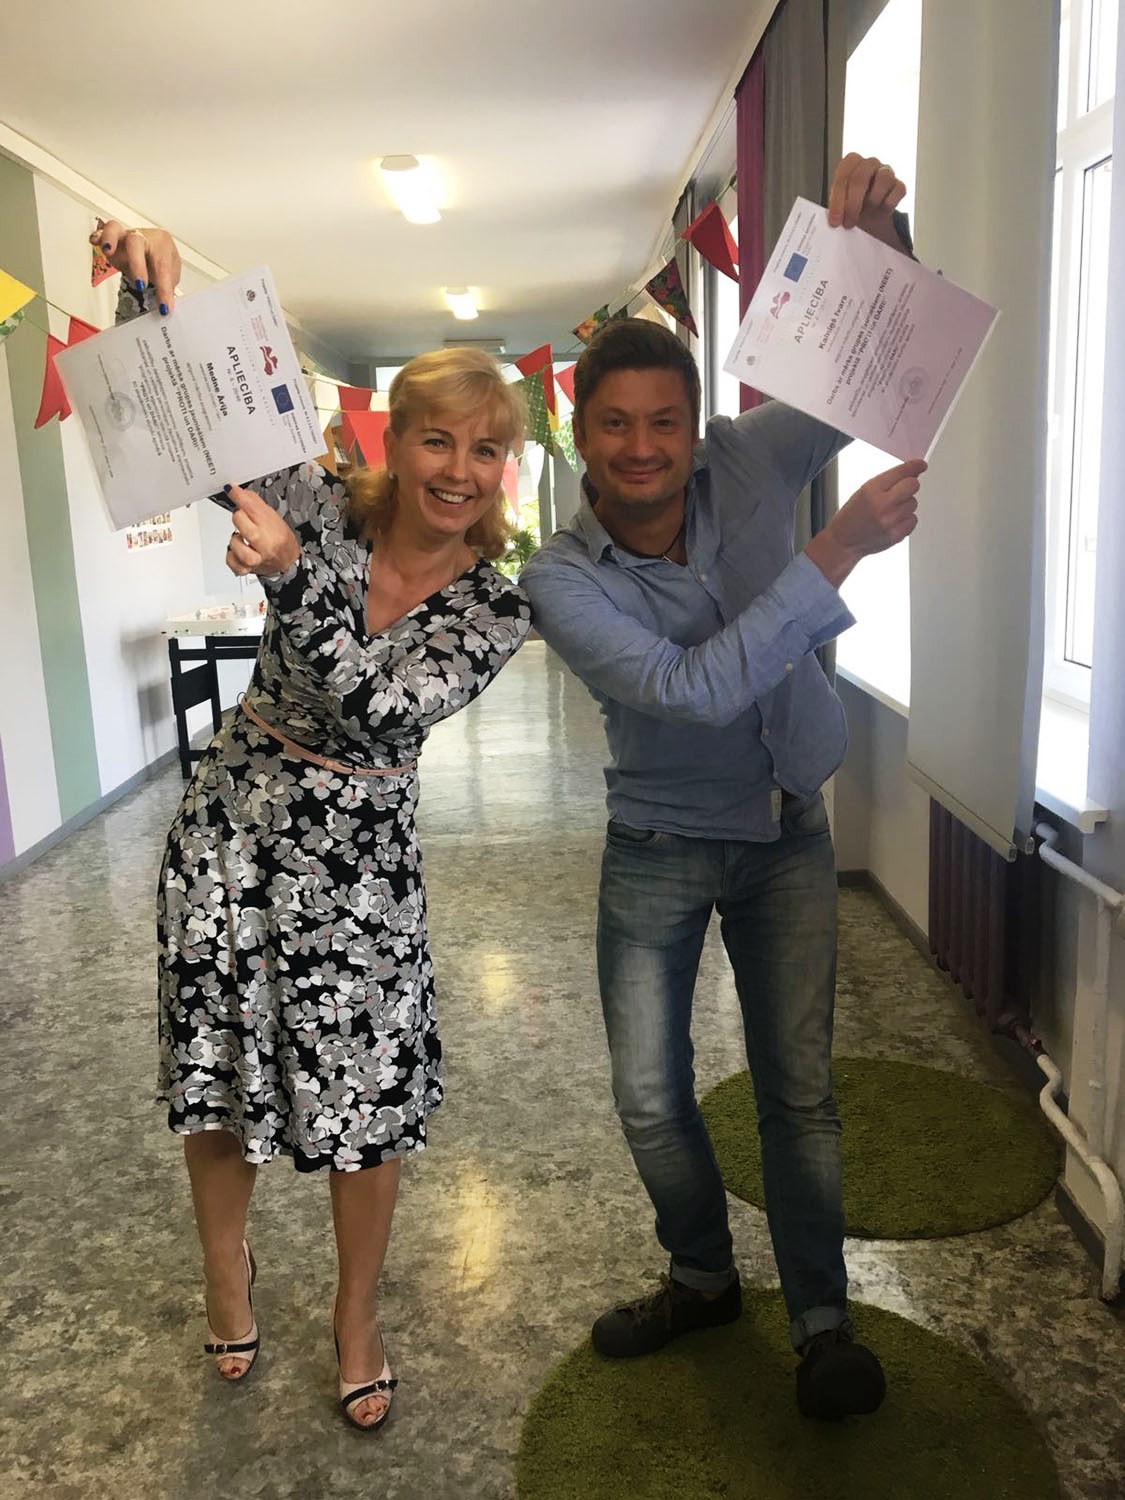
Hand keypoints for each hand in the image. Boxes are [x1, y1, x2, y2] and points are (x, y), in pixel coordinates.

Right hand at [90, 219, 181, 311]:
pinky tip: (94, 242)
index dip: (164, 289)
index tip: (165, 307)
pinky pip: (103, 232)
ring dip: (110, 240)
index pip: (163, 267)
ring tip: (108, 251)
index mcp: (162, 243)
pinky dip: (98, 237)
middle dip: (137, 265)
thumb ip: (167, 288)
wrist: (156, 251)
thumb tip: (166, 307)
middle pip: (136, 243)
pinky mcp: (113, 238)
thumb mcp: (171, 276)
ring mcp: (125, 235)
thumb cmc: (162, 262)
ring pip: (115, 229)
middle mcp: (143, 236)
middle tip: (141, 285)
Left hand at [225, 484, 300, 576]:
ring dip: (234, 540)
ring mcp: (256, 559)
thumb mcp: (273, 517)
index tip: (231, 489)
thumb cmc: (280, 539)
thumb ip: (255, 504)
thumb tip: (239, 492)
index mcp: (273, 530)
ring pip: (239, 550)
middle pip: (247, 529)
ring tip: (239, 537)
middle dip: (239, 517)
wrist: (287, 561)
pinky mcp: (247, 569)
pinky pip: (234, 565)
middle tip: (241, 516)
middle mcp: (265, 545)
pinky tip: (235, 551)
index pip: (253, 508)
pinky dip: (231, 557)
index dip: (239, 496)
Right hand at [805, 459, 925, 586]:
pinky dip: (906, 519)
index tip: (921, 465)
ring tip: (889, 511)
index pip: (901, 472)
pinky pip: (913, 519)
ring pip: (914, 503)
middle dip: (908, 486)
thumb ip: (887, 481)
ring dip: (905, 504)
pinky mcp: (898, 534)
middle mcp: (883, 505)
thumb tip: (911, 473)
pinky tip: (893, 521)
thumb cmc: (851, 516)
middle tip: (899, 492)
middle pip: (913, 486)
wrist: (844, 542)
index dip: (914, 467)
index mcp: (872, 490)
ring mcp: (892, 521)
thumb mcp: (863, 491)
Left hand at [826, 154, 908, 251]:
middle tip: (848, 224)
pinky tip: (881, 211)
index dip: (838, 200)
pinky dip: (889, 204)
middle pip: (860, 178)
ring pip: (883, 180)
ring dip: (872, 203)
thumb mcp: (840, 206)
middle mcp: (869, 163)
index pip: (843, 175)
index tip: (835, 221)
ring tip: (866, 214)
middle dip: (852, 205)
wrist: (869, 216)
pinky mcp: (899, 184)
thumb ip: (836, 208)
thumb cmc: (851, 207)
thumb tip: (833, 220)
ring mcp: (886, 171)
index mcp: (851, 163)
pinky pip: (898, 190)